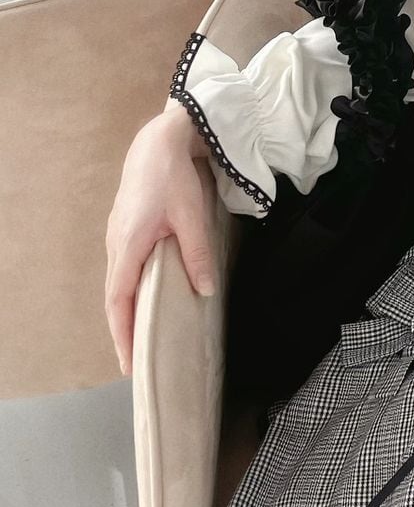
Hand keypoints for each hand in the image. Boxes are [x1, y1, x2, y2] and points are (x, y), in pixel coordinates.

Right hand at [104, 101, 218, 375]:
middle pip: (115, 299)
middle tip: (136, 363)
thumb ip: (197, 255)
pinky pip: (125, 271)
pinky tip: (146, 303)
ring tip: (141, 341)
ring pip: (119, 285)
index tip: (130, 362)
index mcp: (129, 246)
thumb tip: (204, 291)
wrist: (159, 142)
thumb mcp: (192, 217)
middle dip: (124, 332)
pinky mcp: (126, 231)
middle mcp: (117, 245)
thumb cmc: (173, 177)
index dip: (124, 333)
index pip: (120, 301)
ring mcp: (118, 238)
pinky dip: (131, 293)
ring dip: (127, 313)